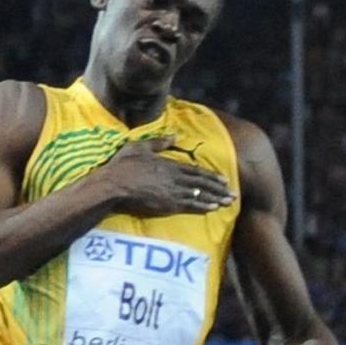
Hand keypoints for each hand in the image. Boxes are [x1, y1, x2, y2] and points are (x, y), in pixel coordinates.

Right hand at [84, 132, 233, 219]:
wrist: (113, 185)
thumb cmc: (123, 165)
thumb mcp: (140, 146)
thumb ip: (159, 142)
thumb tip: (175, 135)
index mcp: (169, 164)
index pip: (195, 170)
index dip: (211, 175)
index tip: (223, 179)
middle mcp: (175, 177)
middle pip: (202, 183)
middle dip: (218, 188)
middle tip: (232, 193)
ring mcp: (172, 191)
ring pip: (199, 195)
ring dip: (215, 198)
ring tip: (227, 202)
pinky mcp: (166, 204)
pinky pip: (189, 206)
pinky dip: (202, 206)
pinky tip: (212, 209)